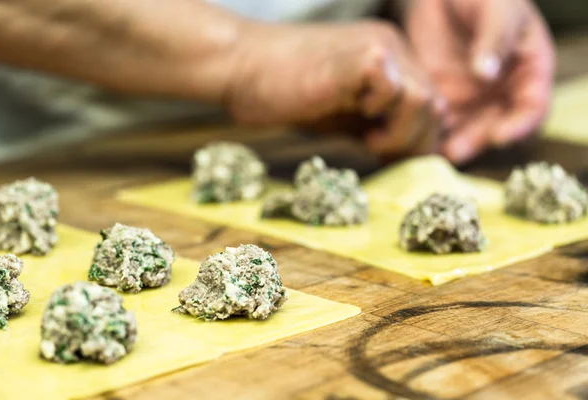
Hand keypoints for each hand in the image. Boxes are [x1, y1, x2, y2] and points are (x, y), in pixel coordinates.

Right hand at [224, 21, 445, 158]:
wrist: (241, 65)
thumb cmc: (284, 92)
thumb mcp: (344, 115)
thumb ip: (378, 125)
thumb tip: (412, 154)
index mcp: (390, 58)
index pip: (430, 104)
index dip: (418, 139)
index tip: (390, 159)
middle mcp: (392, 47)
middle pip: (435, 105)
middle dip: (414, 143)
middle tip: (380, 155)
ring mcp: (379, 49)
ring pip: (426, 101)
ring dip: (402, 134)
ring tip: (369, 141)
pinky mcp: (360, 58)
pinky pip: (398, 93)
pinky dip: (386, 119)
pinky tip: (362, 129)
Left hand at [406, 0, 554, 163]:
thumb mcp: (496, 9)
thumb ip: (494, 39)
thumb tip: (486, 73)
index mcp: (529, 72)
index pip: (533, 108)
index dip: (519, 127)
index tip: (499, 136)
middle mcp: (502, 93)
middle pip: (496, 128)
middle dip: (476, 143)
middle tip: (455, 151)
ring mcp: (471, 99)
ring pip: (465, 132)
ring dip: (450, 145)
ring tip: (432, 150)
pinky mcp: (443, 99)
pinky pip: (439, 124)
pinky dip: (428, 133)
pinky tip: (414, 133)